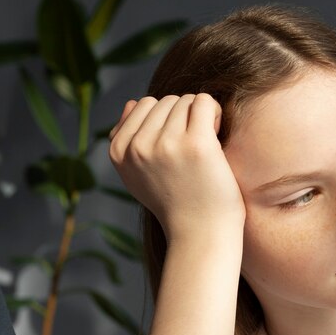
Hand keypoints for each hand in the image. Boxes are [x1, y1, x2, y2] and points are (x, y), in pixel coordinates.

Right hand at [108, 94, 245, 241]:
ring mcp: (165, 144)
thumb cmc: (175, 203)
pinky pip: (203, 101)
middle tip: (193, 148)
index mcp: (119, 152)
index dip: (165, 119)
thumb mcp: (138, 175)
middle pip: (166, 101)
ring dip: (200, 116)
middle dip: (183, 117)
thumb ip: (128, 140)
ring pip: (185, 100)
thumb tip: (132, 102)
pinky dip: (213, 111)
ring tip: (204, 146)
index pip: (143, 105)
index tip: (176, 144)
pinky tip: (217, 134)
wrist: (200, 234)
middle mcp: (138, 147)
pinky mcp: (195, 144)